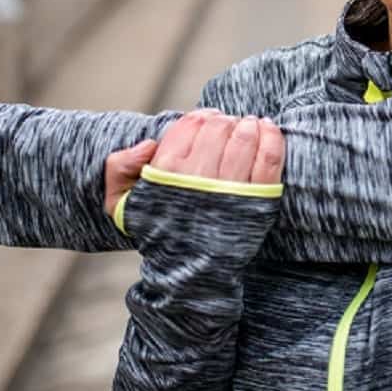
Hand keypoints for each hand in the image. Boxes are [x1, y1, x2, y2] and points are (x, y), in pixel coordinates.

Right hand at [102, 109, 284, 216]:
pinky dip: (272, 137)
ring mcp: (229, 189)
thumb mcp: (121, 203)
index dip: (200, 118)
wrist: (189, 272)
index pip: (188, 126)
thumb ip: (119, 167)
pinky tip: (267, 127)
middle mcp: (197, 178)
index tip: (207, 119)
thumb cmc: (159, 230)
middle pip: (218, 128)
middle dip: (224, 121)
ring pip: (244, 138)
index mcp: (165, 172)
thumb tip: (149, 144)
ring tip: (248, 124)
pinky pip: (269, 159)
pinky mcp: (257, 200)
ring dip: (247, 125)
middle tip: (228, 125)